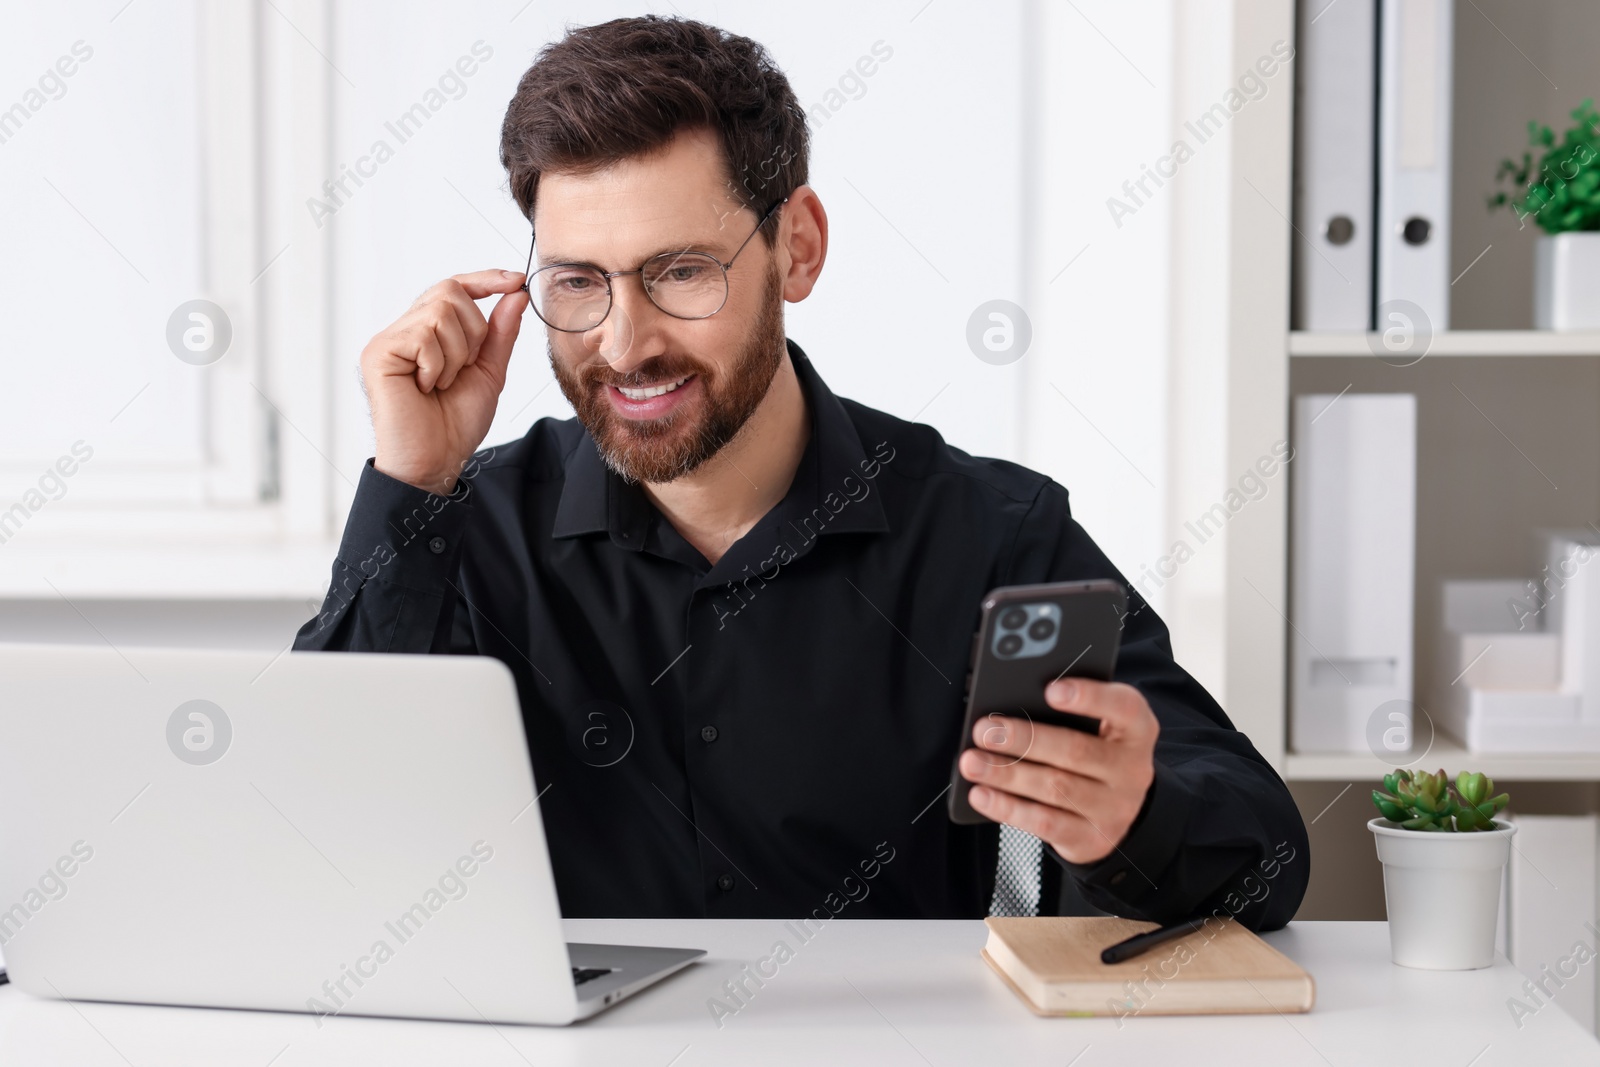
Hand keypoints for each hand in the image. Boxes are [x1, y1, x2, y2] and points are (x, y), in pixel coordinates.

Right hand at [361, 270, 529, 494]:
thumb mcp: (490, 372)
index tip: (516, 281)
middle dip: (474, 331)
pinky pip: (423, 336)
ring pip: (439, 312)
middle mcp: (406, 329)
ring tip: (443, 383)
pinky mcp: (378, 353)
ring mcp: (389, 339)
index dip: (485, 279)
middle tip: (466, 367)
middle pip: (450, 292)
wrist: (436, 461)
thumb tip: (516, 293)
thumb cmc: (455, 423)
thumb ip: (501, 333)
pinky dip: (437, 366)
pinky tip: (426, 388)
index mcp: (430, 332)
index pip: (455, 287)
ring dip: (457, 354)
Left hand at [960, 678, 1158, 863]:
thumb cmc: (1096, 754)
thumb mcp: (1099, 728)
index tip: (1050, 689)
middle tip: (984, 730)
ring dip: (1007, 774)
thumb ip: (1071, 712)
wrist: (1120, 813)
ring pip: (1055, 788)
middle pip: (1076, 750)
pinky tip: (981, 795)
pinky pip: (1045, 824)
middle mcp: (1131, 769)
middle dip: (1024, 739)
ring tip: (972, 762)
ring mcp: (1114, 809)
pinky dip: (1008, 808)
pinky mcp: (1090, 839)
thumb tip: (1012, 701)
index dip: (1090, 697)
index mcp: (1136, 730)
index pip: (1124, 707)